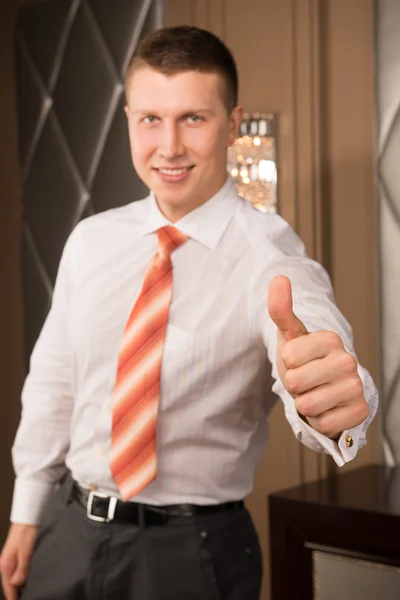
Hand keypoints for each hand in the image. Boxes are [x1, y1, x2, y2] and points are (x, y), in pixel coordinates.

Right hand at [0, 523, 37, 599]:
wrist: (28, 517)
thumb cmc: (27, 532)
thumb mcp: (26, 552)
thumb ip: (22, 570)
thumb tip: (18, 584)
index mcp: (6, 566)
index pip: (9, 589)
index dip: (15, 598)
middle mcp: (6, 564)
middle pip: (11, 585)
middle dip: (19, 592)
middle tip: (31, 596)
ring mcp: (10, 560)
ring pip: (15, 578)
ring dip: (21, 584)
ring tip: (31, 590)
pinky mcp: (16, 555)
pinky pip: (18, 571)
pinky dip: (23, 576)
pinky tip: (31, 577)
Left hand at [267, 275, 368, 438]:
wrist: (325, 389)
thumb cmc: (304, 361)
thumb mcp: (289, 336)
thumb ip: (281, 309)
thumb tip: (278, 278)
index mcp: (331, 339)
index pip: (288, 356)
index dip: (287, 363)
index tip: (298, 361)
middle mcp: (349, 360)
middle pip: (296, 382)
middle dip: (295, 386)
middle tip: (306, 381)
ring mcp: (357, 387)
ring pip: (308, 405)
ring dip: (306, 404)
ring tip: (315, 393)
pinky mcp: (360, 412)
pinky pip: (323, 424)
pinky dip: (319, 420)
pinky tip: (327, 408)